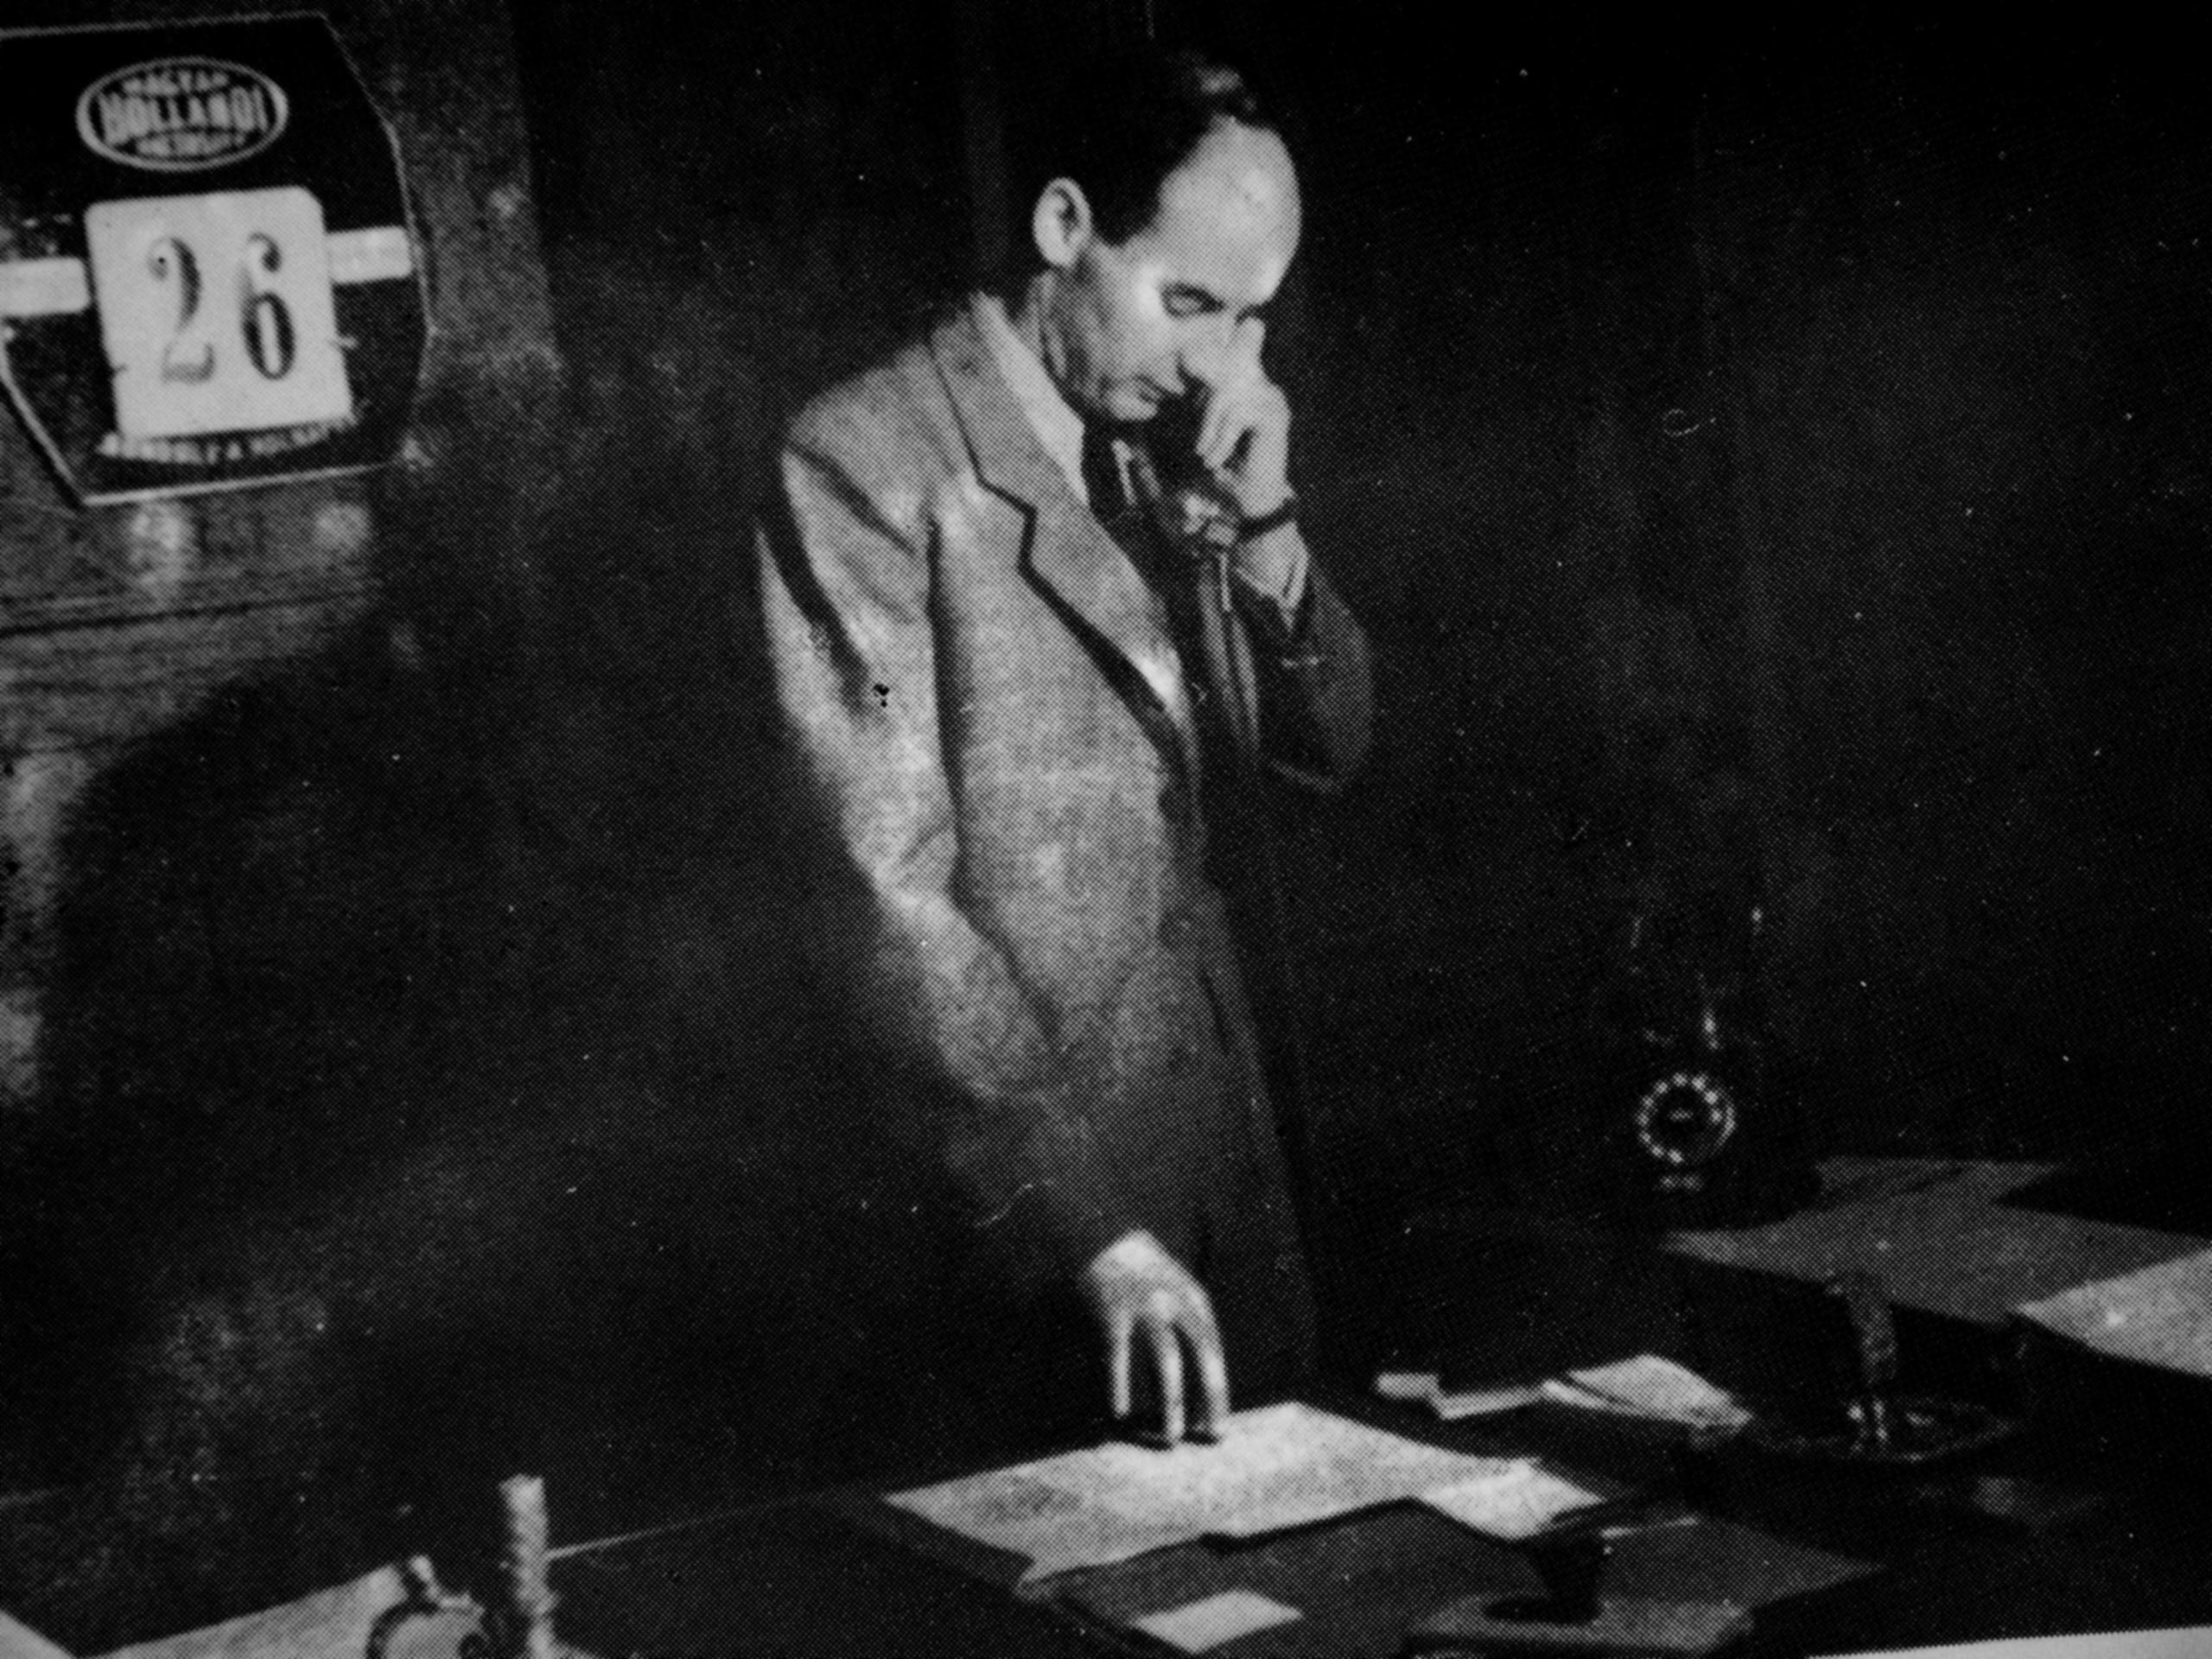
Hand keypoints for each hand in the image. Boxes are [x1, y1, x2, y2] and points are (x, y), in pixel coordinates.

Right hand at [1082, 1230, 1230, 1443]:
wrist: (1103, 1238)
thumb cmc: (1142, 1278)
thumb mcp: (1174, 1295)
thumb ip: (1186, 1335)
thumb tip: (1197, 1393)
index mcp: (1194, 1300)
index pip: (1214, 1352)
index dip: (1219, 1391)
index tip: (1219, 1426)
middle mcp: (1175, 1301)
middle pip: (1201, 1355)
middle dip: (1209, 1397)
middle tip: (1211, 1436)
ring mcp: (1144, 1306)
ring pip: (1167, 1360)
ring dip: (1171, 1402)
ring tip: (1170, 1437)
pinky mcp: (1112, 1312)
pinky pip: (1118, 1356)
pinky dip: (1119, 1386)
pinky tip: (1120, 1412)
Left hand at [1190, 317, 1291, 520]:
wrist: (1250, 502)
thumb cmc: (1226, 468)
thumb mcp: (1208, 427)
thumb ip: (1204, 398)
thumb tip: (1185, 358)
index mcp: (1251, 386)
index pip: (1238, 344)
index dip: (1219, 344)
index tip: (1187, 359)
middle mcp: (1265, 388)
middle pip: (1223, 373)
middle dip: (1205, 408)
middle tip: (1201, 447)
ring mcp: (1273, 400)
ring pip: (1226, 395)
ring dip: (1209, 430)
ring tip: (1207, 458)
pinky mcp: (1274, 416)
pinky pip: (1236, 414)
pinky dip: (1221, 440)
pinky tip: (1217, 461)